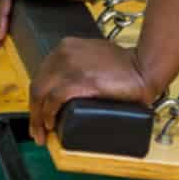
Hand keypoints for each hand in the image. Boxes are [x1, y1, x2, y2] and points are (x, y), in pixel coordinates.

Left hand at [29, 37, 155, 144]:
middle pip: (38, 85)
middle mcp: (64, 53)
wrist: (144, 68)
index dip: (37, 97)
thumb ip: (79, 65)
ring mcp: (72, 66)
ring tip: (43, 132)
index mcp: (67, 47)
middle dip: (33, 111)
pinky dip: (49, 113)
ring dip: (38, 117)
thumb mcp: (94, 57)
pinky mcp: (81, 80)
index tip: (38, 113)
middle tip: (37, 131)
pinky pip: (54, 99)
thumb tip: (66, 89)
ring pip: (41, 93)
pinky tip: (51, 123)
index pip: (42, 74)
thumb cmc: (125, 66)